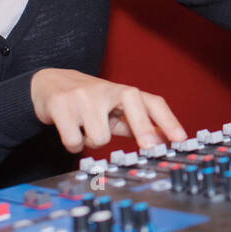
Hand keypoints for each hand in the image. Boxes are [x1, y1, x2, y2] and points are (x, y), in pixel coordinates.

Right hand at [30, 69, 186, 152]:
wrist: (49, 84)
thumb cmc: (89, 102)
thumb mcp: (115, 110)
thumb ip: (136, 124)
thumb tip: (162, 140)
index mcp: (124, 92)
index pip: (153, 102)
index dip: (169, 120)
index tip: (181, 139)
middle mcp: (107, 89)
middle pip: (133, 103)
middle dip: (143, 127)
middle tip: (149, 147)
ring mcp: (84, 95)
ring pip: (99, 136)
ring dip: (92, 142)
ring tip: (85, 129)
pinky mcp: (61, 104)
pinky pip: (74, 141)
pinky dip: (73, 144)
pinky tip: (69, 131)